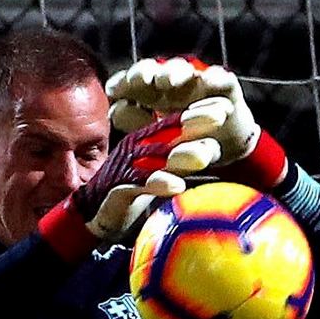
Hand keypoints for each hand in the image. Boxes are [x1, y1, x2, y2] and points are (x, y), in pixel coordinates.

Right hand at [70, 112, 221, 241]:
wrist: (94, 212)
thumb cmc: (132, 189)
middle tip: (220, 114)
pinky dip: (158, 184)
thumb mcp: (161, 169)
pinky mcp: (120, 186)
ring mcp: (129, 166)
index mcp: (149, 140)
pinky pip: (141, 184)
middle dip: (195, 122)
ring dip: (182, 155)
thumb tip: (211, 148)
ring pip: (158, 157)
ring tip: (205, 156)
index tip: (225, 106)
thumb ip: (180, 159)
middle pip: (169, 133)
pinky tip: (176, 186)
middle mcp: (139, 148)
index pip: (175, 123)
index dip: (199, 112)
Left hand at [106, 55, 288, 191]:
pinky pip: (220, 78)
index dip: (122, 83)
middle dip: (145, 72)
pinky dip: (215, 77)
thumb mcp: (157, 138)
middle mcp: (171, 82)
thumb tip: (114, 109)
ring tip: (167, 81)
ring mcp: (197, 81)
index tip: (113, 90)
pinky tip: (208, 81)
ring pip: (183, 69)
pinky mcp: (224, 86)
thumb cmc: (182, 138)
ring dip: (174, 72)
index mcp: (149, 93)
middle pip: (153, 70)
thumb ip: (135, 123)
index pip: (131, 81)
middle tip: (139, 79)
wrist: (222, 143)